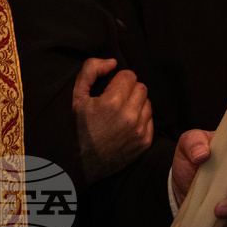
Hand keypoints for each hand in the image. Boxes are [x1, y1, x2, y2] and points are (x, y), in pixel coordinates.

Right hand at [72, 58, 153, 183]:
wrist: (78, 164)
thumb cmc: (76, 128)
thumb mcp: (76, 96)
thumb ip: (91, 70)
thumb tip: (113, 62)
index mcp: (113, 102)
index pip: (129, 75)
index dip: (118, 81)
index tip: (109, 91)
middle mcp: (129, 116)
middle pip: (141, 87)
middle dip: (128, 90)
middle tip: (114, 101)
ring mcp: (139, 131)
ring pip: (147, 103)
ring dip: (136, 104)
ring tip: (119, 114)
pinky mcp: (144, 143)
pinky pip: (150, 120)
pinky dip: (140, 120)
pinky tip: (125, 126)